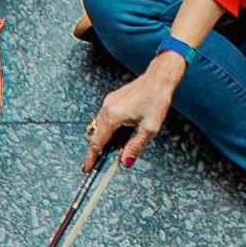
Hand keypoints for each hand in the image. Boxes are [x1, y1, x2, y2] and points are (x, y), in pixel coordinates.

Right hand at [84, 54, 184, 175]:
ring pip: (99, 127)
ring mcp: (108, 103)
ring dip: (106, 139)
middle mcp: (107, 109)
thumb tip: (125, 162)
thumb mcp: (150, 128)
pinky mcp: (112, 100)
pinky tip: (123, 132)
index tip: (87, 168)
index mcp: (114, 116)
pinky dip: (109, 130)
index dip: (91, 158)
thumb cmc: (157, 100)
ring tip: (122, 145)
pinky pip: (105, 119)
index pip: (97, 143)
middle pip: (95, 136)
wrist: (159, 78)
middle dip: (99, 150)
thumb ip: (135, 147)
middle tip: (108, 161)